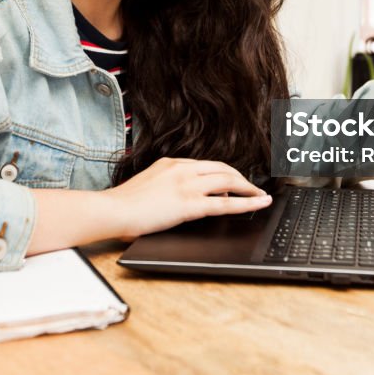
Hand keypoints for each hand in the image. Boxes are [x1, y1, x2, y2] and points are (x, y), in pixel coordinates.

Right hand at [102, 157, 271, 239]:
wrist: (112, 210)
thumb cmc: (123, 204)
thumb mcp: (149, 185)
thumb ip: (168, 186)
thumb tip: (184, 197)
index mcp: (172, 164)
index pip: (207, 165)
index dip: (225, 173)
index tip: (235, 180)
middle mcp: (182, 169)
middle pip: (223, 169)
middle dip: (242, 178)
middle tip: (253, 188)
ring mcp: (187, 185)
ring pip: (229, 182)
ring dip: (249, 188)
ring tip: (261, 196)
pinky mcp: (189, 204)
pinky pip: (225, 204)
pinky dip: (247, 203)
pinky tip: (259, 204)